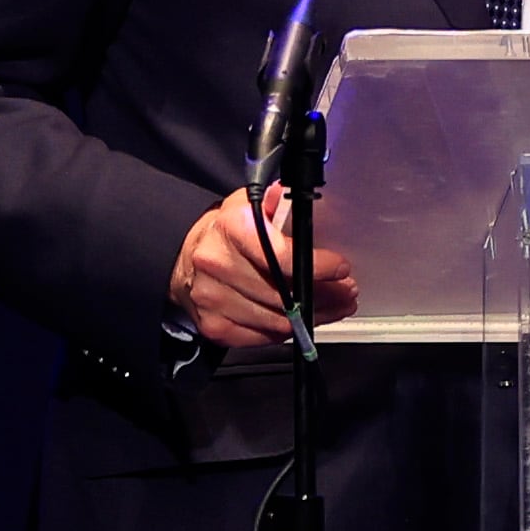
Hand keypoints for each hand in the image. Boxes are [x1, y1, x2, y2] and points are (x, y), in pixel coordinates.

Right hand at [168, 185, 356, 350]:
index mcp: (230, 228)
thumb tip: (289, 194)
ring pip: (278, 320)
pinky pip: (264, 337)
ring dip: (313, 315)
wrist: (183, 262)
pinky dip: (289, 331)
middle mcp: (218, 264)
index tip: (340, 268)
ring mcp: (214, 299)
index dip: (316, 266)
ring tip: (334, 305)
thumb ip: (273, 203)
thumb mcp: (246, 205)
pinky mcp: (215, 327)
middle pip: (284, 294)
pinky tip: (305, 319)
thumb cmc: (224, 233)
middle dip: (324, 294)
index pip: (280, 256)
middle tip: (347, 291)